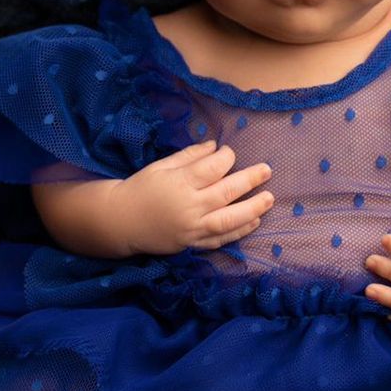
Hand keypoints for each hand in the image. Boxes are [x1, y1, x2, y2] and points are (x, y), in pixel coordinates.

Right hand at [117, 139, 273, 255]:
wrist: (121, 221)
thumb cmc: (141, 188)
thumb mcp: (162, 166)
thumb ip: (190, 156)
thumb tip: (215, 146)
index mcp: (180, 182)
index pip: (213, 167)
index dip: (227, 157)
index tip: (229, 153)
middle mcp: (189, 206)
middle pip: (227, 192)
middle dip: (250, 179)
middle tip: (267, 171)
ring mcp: (192, 228)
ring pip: (229, 220)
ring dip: (253, 209)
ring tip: (269, 198)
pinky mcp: (192, 244)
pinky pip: (220, 239)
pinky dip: (239, 231)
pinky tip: (254, 221)